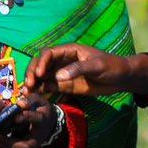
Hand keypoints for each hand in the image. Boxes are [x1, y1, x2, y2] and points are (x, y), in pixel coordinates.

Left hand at [0, 96, 57, 147]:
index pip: (37, 119)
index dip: (26, 117)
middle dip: (7, 142)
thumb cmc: (39, 110)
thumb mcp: (37, 101)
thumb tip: (20, 104)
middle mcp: (37, 138)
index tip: (15, 117)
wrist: (46, 124)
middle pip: (24, 147)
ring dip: (1, 147)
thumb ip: (29, 100)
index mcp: (42, 121)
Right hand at [25, 43, 141, 98]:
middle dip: (32, 73)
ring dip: (33, 83)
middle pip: (41, 64)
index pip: (49, 53)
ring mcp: (62, 73)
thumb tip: (58, 76)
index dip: (41, 62)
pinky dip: (40, 91)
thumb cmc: (112, 66)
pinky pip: (48, 87)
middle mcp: (62, 61)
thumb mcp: (97, 66)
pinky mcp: (65, 85)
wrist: (121, 78)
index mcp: (69, 51)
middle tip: (29, 85)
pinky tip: (34, 96)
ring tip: (26, 93)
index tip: (40, 74)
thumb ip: (78, 69)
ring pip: (42, 76)